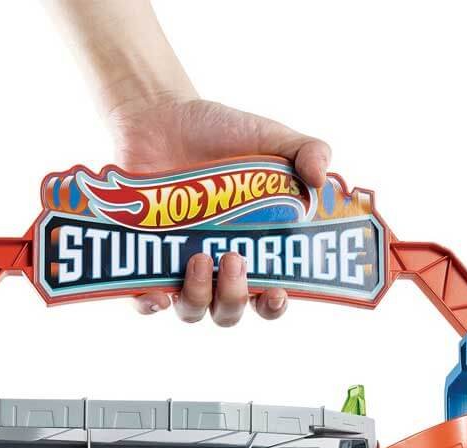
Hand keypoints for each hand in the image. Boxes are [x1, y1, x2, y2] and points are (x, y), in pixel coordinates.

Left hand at [111, 98, 330, 325]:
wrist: (160, 116)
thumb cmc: (219, 134)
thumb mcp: (270, 137)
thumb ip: (306, 152)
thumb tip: (322, 179)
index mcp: (253, 250)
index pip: (268, 298)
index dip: (274, 306)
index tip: (276, 291)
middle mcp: (217, 267)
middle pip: (229, 311)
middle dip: (235, 296)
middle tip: (233, 258)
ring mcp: (179, 266)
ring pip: (192, 311)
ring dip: (199, 296)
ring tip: (200, 258)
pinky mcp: (144, 260)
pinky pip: (145, 300)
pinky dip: (151, 304)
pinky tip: (159, 293)